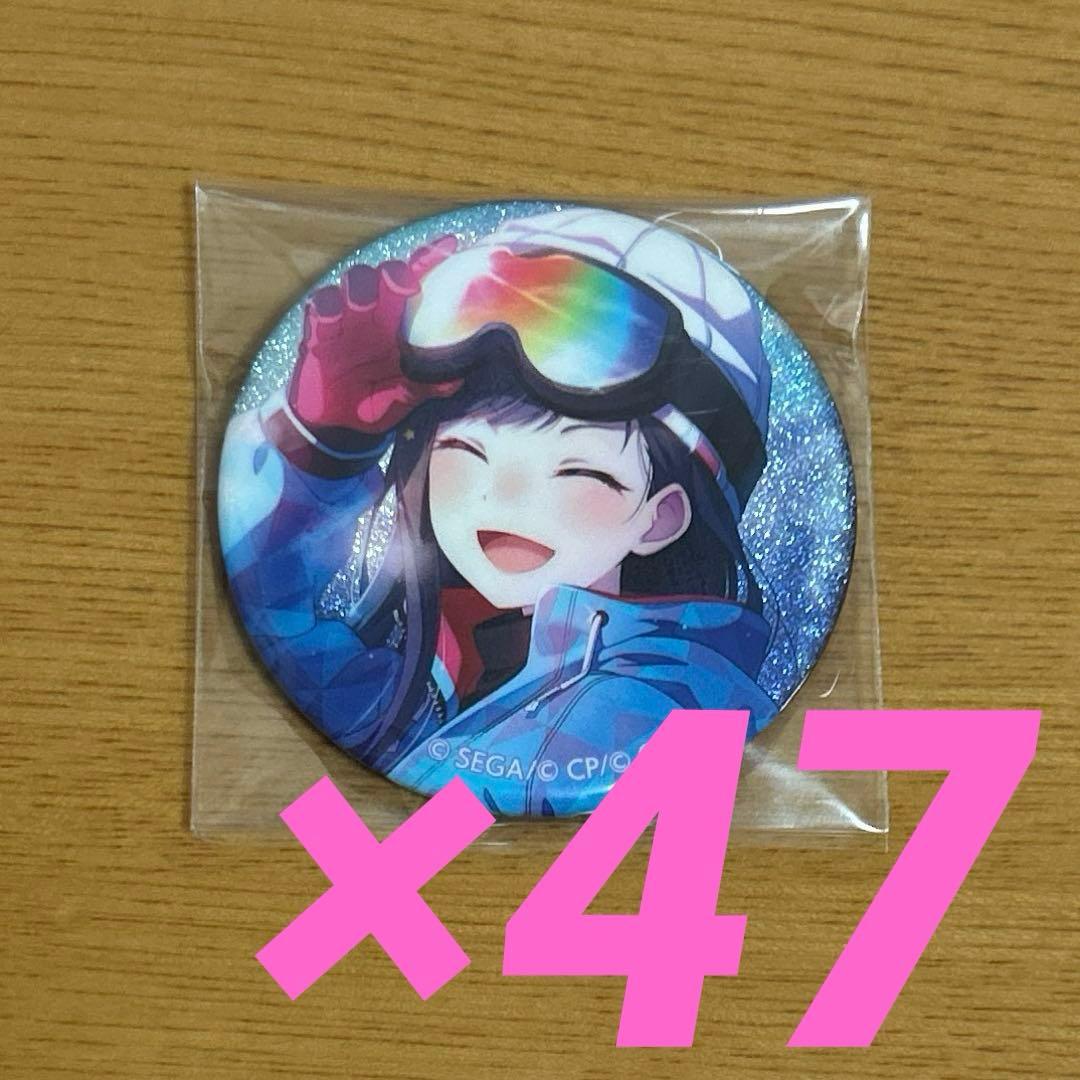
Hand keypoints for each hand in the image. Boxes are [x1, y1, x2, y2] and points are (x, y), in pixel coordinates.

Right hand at [287, 236, 461, 437]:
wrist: (338, 425)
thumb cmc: (377, 402)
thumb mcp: (407, 396)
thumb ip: (430, 385)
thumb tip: (459, 379)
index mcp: (398, 323)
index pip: (414, 283)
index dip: (429, 260)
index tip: (450, 243)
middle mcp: (374, 313)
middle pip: (382, 275)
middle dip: (392, 273)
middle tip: (403, 286)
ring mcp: (345, 319)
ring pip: (350, 282)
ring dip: (358, 287)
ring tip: (363, 303)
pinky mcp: (318, 331)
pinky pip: (318, 307)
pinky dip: (325, 306)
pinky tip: (332, 316)